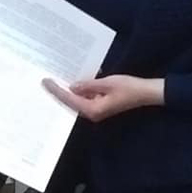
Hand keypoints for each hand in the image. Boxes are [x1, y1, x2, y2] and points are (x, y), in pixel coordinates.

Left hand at [42, 75, 164, 122]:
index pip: (69, 99)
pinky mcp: (100, 105)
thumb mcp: (107, 83)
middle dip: (58, 92)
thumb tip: (71, 86)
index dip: (57, 90)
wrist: (146, 93)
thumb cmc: (129, 88)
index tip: (45, 81)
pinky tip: (72, 81)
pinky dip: (77, 90)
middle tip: (45, 81)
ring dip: (67, 91)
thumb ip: (88, 85)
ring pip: (76, 101)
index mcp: (93, 109)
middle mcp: (92, 113)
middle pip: (70, 103)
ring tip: (55, 80)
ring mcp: (96, 110)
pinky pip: (84, 98)